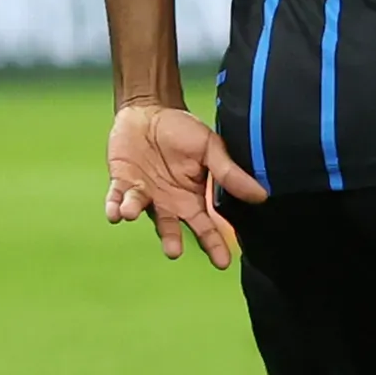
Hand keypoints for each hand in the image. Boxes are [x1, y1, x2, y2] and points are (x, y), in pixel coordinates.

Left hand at [106, 100, 266, 269]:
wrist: (150, 111)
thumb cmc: (183, 130)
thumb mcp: (211, 148)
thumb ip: (230, 174)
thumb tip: (261, 195)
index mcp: (192, 197)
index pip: (206, 227)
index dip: (214, 245)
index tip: (223, 263)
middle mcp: (168, 202)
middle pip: (170, 228)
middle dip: (171, 240)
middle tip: (174, 251)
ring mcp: (144, 193)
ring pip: (139, 210)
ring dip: (135, 212)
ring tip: (131, 212)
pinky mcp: (121, 182)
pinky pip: (116, 197)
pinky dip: (114, 206)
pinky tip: (115, 212)